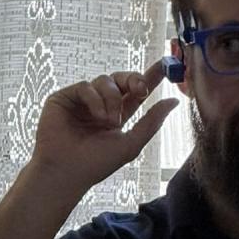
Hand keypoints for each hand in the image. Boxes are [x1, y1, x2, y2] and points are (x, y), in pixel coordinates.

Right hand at [30, 59, 178, 192]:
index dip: (150, 77)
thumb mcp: (131, 143)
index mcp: (117, 115)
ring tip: (110, 122)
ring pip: (104, 80)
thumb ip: (152, 121)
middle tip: (141, 90)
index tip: (166, 66)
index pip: (135, 92)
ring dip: (112, 99)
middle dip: (134, 80)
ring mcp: (82, 100)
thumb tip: (174, 101)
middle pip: (121, 79)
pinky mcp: (65, 97)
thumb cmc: (96, 164)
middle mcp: (100, 105)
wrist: (67, 172)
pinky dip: (95, 99)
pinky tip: (97, 116)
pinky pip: (85, 86)